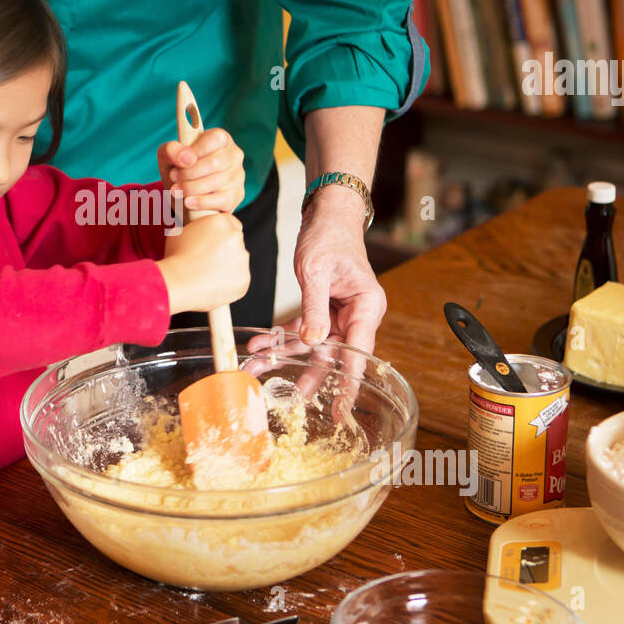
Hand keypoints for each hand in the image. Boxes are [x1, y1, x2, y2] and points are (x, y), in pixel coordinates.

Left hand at [156, 127, 244, 213]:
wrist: (183, 195)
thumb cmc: (179, 170)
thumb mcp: (168, 157)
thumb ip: (171, 151)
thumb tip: (187, 158)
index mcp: (220, 139)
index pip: (215, 138)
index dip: (196, 151)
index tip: (180, 163)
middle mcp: (234, 155)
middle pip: (215, 162)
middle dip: (189, 172)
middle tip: (173, 177)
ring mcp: (237, 176)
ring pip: (216, 182)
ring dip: (191, 188)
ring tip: (176, 190)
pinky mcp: (236, 196)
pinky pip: (221, 200)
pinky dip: (201, 202)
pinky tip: (188, 202)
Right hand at [156, 213, 248, 313]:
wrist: (177, 283)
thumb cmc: (175, 258)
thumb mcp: (181, 233)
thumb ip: (198, 230)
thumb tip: (199, 233)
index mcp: (221, 222)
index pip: (231, 223)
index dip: (222, 233)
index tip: (216, 241)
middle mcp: (236, 237)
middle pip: (236, 242)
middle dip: (226, 250)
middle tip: (209, 260)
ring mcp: (242, 259)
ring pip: (238, 262)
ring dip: (228, 266)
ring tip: (207, 274)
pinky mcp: (244, 279)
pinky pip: (239, 280)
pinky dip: (229, 283)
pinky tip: (213, 284)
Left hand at [243, 186, 382, 435]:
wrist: (326, 214)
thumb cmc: (329, 236)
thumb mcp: (317, 272)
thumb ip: (315, 309)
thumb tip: (312, 343)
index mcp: (366, 307)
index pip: (359, 353)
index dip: (349, 383)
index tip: (341, 409)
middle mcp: (355, 315)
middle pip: (333, 354)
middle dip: (308, 374)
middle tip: (291, 398)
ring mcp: (338, 314)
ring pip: (311, 345)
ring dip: (284, 355)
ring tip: (257, 367)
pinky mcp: (320, 309)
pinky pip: (299, 330)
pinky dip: (279, 336)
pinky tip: (258, 345)